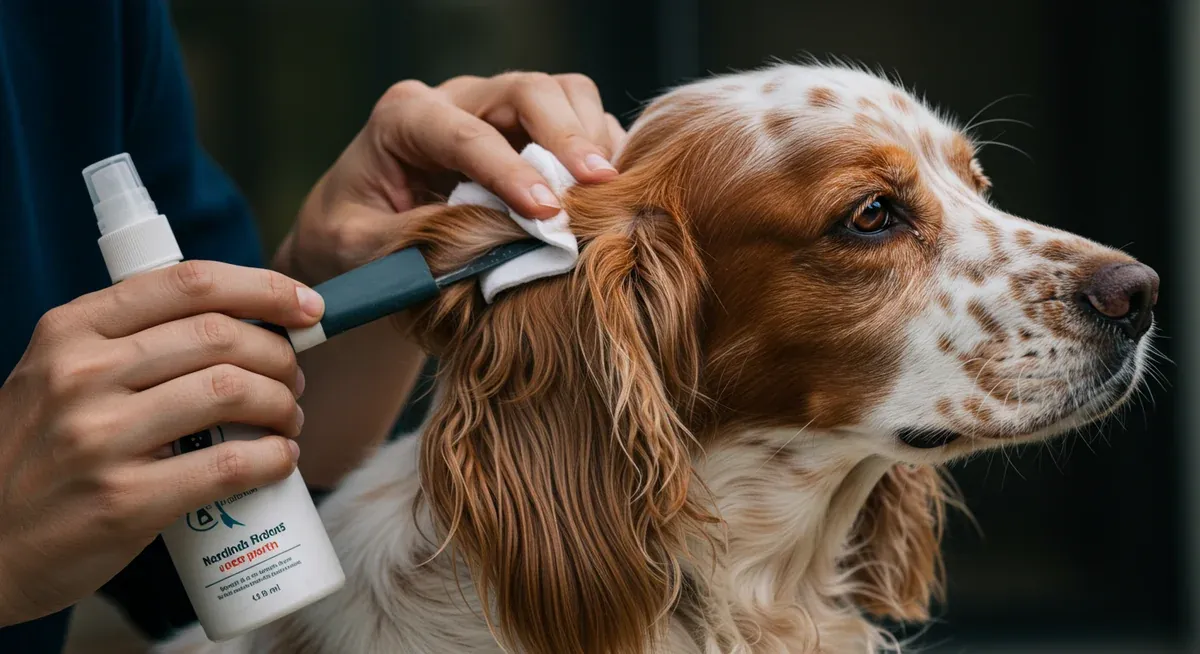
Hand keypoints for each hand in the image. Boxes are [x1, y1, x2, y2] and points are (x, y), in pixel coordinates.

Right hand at [0, 261, 322, 625]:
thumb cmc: (38, 454)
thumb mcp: (57, 375)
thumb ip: (127, 343)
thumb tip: (241, 323)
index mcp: (71, 330)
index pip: (189, 282)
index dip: (265, 288)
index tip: (308, 306)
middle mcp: (83, 375)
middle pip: (222, 337)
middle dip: (280, 356)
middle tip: (293, 380)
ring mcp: (100, 438)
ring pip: (233, 392)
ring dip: (284, 404)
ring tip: (287, 419)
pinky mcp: (125, 501)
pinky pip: (229, 465)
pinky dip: (274, 459)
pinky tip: (280, 460)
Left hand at [275, 72, 626, 284]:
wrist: (359, 236)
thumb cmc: (352, 238)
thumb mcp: (358, 247)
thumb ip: (412, 243)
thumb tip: (482, 248)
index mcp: (406, 118)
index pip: (466, 134)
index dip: (510, 170)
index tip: (546, 211)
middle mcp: (457, 101)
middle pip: (528, 90)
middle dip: (567, 135)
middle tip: (598, 185)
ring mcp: (499, 113)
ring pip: (565, 94)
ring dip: (592, 139)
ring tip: (608, 193)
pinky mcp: (532, 134)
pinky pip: (584, 121)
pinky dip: (605, 152)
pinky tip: (612, 194)